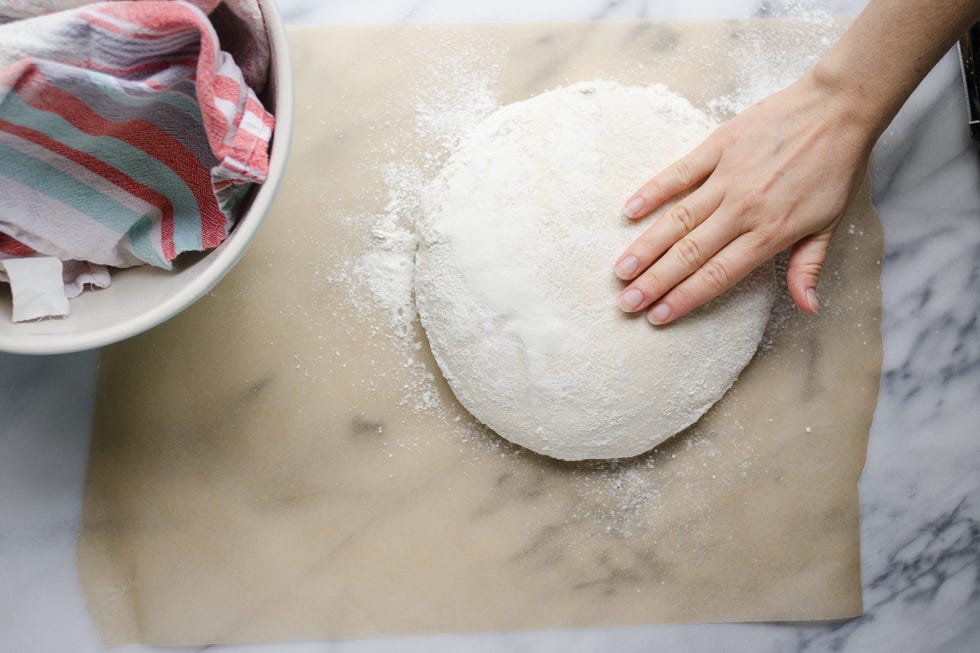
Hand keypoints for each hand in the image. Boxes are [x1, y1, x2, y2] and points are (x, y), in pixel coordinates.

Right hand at [613, 71, 875, 324]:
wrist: (839, 106)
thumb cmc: (837, 166)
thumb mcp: (830, 223)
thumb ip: (808, 266)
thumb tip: (808, 308)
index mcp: (771, 232)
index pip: (718, 274)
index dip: (685, 298)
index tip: (658, 315)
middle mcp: (744, 209)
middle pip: (690, 253)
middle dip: (655, 282)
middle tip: (627, 302)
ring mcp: (728, 177)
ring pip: (678, 218)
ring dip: (646, 247)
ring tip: (621, 270)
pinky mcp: (719, 146)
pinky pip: (680, 173)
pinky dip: (653, 191)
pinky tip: (629, 211)